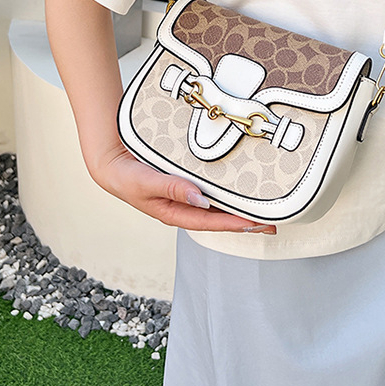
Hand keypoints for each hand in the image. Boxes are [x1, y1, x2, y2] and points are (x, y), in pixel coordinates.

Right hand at [87, 145, 276, 233]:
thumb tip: (200, 199)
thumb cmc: (126, 177)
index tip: (256, 223)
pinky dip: (228, 193)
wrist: (112, 162)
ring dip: (240, 209)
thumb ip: (172, 189)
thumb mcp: (146, 182)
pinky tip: (240, 189)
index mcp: (175, 213)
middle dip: (245, 222)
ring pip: (218, 207)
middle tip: (272, 223)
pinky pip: (211, 192)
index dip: (234, 223)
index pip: (211, 222)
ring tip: (264, 210)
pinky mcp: (186, 184)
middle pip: (220, 218)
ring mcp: (186, 197)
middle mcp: (184, 207)